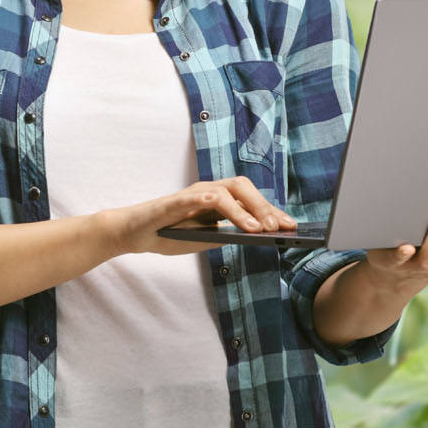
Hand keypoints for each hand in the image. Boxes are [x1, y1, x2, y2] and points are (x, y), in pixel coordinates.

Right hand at [107, 176, 296, 256]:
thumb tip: (258, 238)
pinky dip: (218, 204)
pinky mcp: (174, 201)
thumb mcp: (205, 239)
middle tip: (279, 228)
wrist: (134, 233)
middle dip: (264, 207)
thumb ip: (227, 235)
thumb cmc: (170, 234)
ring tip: (259, 230)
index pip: (250, 200)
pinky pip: (199, 197)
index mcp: (217, 199)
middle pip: (243, 188)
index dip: (272, 211)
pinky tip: (234, 218)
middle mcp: (207, 191)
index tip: (292, 226)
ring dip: (247, 209)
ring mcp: (192, 194)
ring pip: (227, 191)